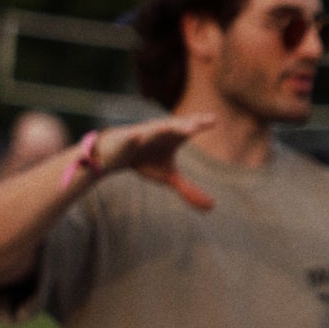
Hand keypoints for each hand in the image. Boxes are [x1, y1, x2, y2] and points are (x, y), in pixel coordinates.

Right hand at [98, 114, 216, 209]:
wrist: (114, 156)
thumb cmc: (145, 161)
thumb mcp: (168, 177)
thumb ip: (188, 189)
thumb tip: (212, 207)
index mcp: (172, 137)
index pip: (188, 128)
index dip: (201, 124)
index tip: (214, 120)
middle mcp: (159, 132)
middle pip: (175, 126)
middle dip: (187, 124)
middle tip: (201, 123)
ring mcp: (142, 134)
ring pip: (155, 130)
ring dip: (166, 128)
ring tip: (180, 129)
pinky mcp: (125, 140)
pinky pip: (130, 138)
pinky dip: (134, 137)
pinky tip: (137, 136)